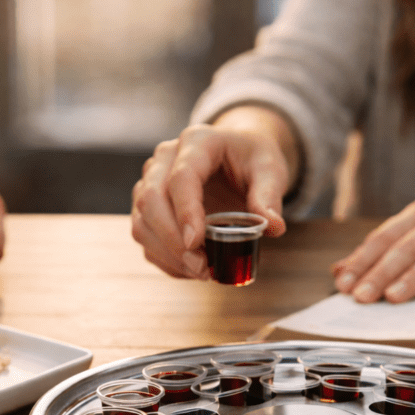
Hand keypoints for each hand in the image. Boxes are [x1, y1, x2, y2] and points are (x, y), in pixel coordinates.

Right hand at [130, 106, 295, 278]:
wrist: (236, 156)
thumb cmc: (251, 159)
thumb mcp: (270, 169)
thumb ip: (270, 196)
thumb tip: (273, 227)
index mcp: (196, 142)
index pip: (181, 178)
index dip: (185, 212)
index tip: (197, 243)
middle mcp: (164, 159)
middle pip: (150, 200)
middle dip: (172, 240)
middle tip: (202, 267)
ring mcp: (150, 182)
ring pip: (141, 222)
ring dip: (167, 254)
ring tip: (201, 272)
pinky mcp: (148, 207)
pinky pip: (145, 237)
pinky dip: (165, 259)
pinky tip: (191, 270)